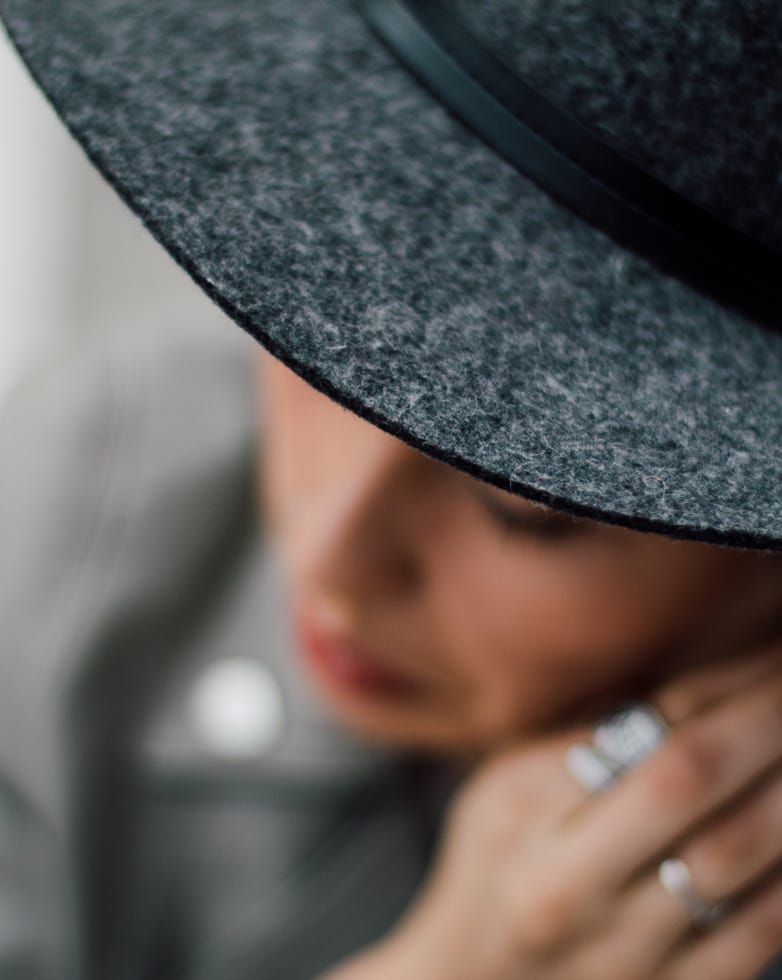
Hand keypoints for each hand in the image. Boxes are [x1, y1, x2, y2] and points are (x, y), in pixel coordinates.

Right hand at [371, 643, 781, 979]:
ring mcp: (620, 954)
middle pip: (690, 780)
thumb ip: (593, 731)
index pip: (637, 726)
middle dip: (766, 720)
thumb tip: (712, 685)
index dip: (725, 685)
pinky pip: (759, 932)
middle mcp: (565, 884)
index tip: (771, 655)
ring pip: (738, 857)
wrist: (470, 978)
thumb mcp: (512, 778)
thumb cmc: (496, 857)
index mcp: (520, 806)